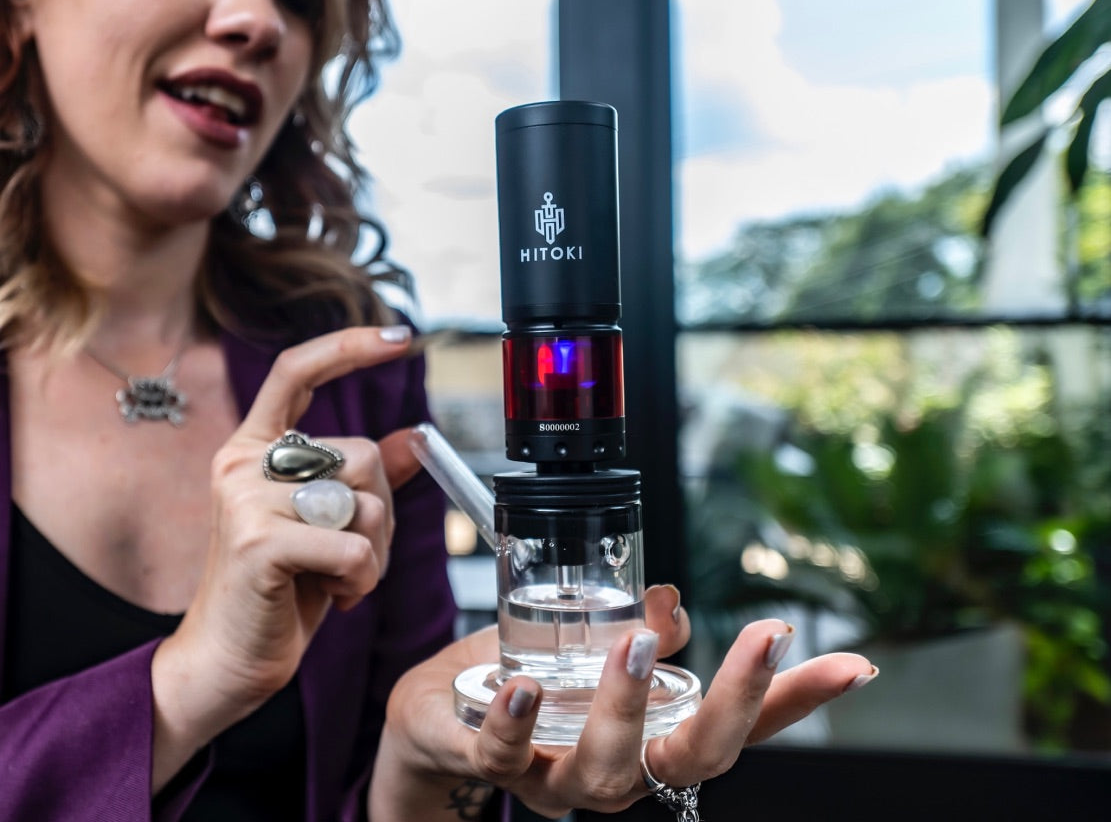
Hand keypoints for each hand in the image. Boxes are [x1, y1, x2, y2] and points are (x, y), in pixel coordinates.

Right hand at [152, 326, 418, 788]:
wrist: (226, 661)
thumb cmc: (278, 592)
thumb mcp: (327, 525)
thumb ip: (365, 478)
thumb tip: (414, 437)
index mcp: (254, 450)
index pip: (295, 372)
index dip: (347, 347)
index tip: (398, 337)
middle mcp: (243, 464)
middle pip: (362, 455)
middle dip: (381, 513)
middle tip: (354, 556)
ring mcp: (245, 500)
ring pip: (366, 501)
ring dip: (374, 551)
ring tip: (338, 579)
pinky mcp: (258, 542)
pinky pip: (354, 545)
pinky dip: (362, 580)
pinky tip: (334, 598)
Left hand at [371, 587, 875, 817]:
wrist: (438, 717)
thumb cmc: (530, 684)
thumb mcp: (594, 648)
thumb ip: (644, 633)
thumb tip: (672, 603)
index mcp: (651, 735)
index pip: (738, 726)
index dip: (795, 700)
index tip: (851, 665)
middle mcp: (619, 769)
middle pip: (693, 757)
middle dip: (734, 702)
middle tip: (763, 640)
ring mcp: (557, 775)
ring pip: (604, 770)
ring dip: (624, 706)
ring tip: (636, 644)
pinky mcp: (494, 759)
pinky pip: (505, 757)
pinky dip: (517, 725)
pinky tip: (525, 687)